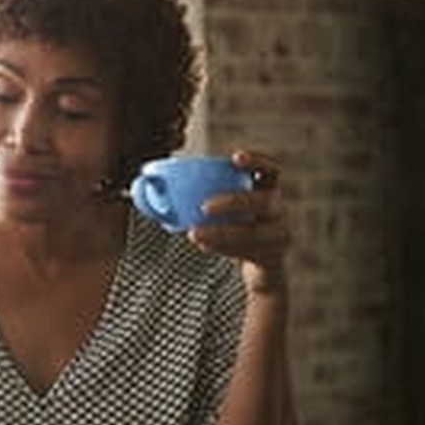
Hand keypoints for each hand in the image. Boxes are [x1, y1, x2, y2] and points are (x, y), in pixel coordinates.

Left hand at [187, 149, 290, 294]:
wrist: (256, 266)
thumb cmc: (231, 227)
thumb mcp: (217, 209)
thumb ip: (190, 193)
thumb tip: (144, 182)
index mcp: (266, 190)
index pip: (270, 170)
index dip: (256, 161)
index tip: (234, 158)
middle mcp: (278, 209)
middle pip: (264, 201)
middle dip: (233, 201)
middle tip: (204, 206)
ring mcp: (279, 234)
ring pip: (254, 232)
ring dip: (223, 233)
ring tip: (194, 234)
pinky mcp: (273, 258)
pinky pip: (250, 252)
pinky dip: (225, 248)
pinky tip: (203, 245)